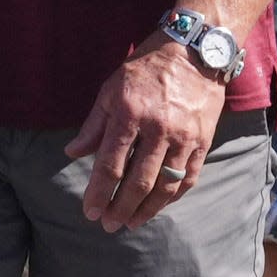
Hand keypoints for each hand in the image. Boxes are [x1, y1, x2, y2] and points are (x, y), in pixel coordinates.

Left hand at [64, 35, 225, 234]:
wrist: (196, 50)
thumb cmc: (146, 69)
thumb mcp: (112, 89)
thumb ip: (93, 124)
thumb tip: (73, 153)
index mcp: (130, 114)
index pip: (110, 164)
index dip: (98, 193)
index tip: (90, 212)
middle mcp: (158, 128)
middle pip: (138, 181)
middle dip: (120, 208)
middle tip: (108, 225)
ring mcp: (184, 136)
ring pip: (165, 185)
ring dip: (146, 209)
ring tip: (132, 223)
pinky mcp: (203, 139)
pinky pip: (188, 177)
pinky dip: (173, 196)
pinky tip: (159, 205)